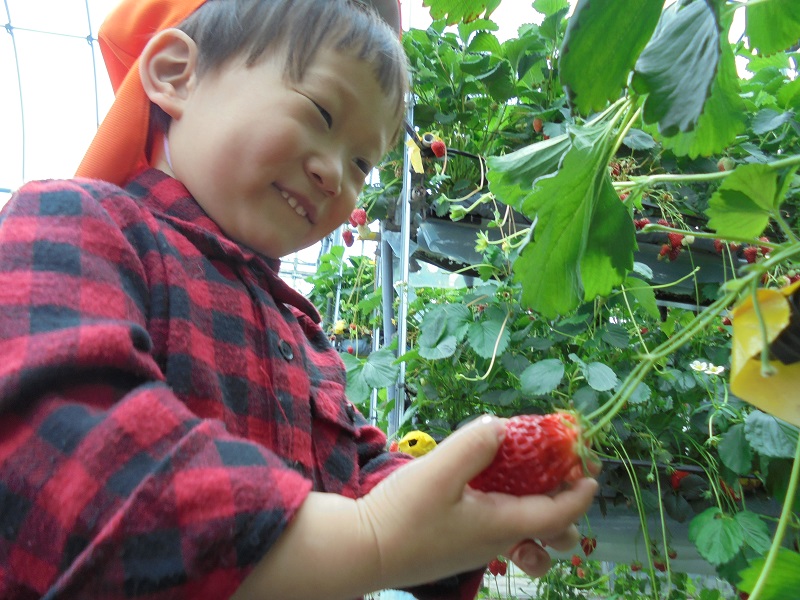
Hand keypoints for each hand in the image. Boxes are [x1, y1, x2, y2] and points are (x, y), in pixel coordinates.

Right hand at [358, 415, 598, 588]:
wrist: (362, 550)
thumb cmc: (402, 515)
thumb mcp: (438, 472)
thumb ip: (474, 445)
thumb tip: (503, 428)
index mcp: (502, 525)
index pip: (560, 514)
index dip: (580, 490)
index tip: (591, 465)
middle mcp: (497, 540)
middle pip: (551, 535)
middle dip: (567, 505)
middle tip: (562, 471)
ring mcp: (478, 545)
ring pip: (527, 536)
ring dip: (540, 511)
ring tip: (529, 479)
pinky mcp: (459, 543)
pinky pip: (500, 528)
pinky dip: (509, 508)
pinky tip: (485, 485)